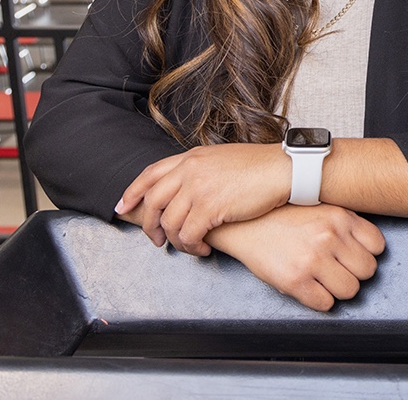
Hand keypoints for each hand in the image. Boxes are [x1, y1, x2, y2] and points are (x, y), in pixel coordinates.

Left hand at [117, 143, 290, 255]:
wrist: (284, 169)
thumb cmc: (261, 166)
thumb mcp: (222, 158)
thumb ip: (200, 169)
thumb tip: (189, 186)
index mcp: (192, 157)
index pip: (150, 173)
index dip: (132, 191)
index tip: (123, 206)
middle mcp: (190, 170)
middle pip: (152, 201)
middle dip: (148, 225)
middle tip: (154, 239)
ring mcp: (198, 188)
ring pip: (169, 223)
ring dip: (174, 241)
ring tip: (188, 247)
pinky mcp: (210, 208)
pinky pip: (188, 235)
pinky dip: (191, 247)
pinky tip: (202, 249)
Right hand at [207, 204, 384, 310]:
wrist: (243, 223)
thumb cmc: (282, 216)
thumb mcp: (320, 207)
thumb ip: (345, 223)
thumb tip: (369, 246)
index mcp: (339, 217)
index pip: (377, 246)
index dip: (367, 254)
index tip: (355, 256)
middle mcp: (329, 237)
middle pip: (367, 271)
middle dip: (354, 273)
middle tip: (338, 269)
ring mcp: (312, 259)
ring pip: (351, 290)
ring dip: (338, 289)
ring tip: (323, 279)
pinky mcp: (295, 281)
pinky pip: (326, 304)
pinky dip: (320, 300)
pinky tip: (309, 287)